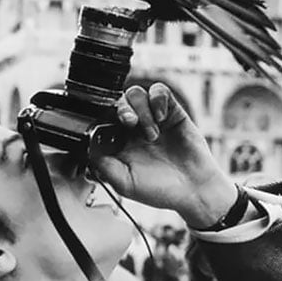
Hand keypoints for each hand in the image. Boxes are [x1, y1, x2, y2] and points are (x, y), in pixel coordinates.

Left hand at [91, 83, 237, 227]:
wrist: (193, 190)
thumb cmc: (159, 190)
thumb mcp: (124, 183)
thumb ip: (103, 165)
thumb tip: (88, 148)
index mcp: (119, 143)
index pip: (103, 119)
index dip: (102, 119)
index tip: (109, 129)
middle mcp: (134, 129)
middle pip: (118, 102)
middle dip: (122, 110)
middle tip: (130, 124)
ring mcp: (153, 118)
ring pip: (136, 94)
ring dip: (141, 110)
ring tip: (151, 133)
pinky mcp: (172, 111)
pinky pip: (159, 90)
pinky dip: (157, 100)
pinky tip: (162, 118)